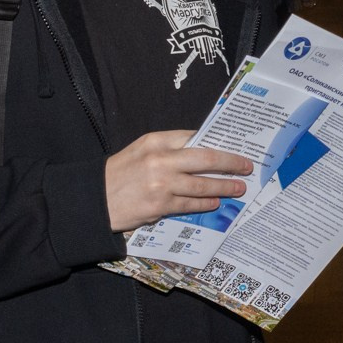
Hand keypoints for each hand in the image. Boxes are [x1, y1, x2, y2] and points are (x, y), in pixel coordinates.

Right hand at [104, 130, 251, 232]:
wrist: (95, 200)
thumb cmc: (120, 174)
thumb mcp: (141, 150)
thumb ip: (168, 149)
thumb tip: (202, 150)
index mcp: (156, 141)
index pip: (194, 137)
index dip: (218, 142)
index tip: (234, 146)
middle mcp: (161, 160)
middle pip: (206, 159)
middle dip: (231, 163)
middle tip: (247, 167)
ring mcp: (162, 184)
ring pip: (203, 185)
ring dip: (225, 187)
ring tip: (239, 188)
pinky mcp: (160, 206)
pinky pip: (191, 205)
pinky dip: (207, 203)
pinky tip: (216, 202)